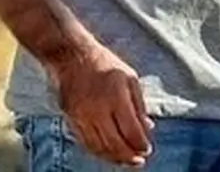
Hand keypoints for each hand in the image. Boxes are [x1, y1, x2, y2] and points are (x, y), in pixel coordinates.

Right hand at [48, 42, 154, 166]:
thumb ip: (140, 106)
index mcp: (116, 97)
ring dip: (114, 158)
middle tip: (139, 161)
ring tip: (126, 161)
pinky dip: (98, 152)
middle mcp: (97, 110)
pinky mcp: (71, 120)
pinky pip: (85, 143)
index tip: (148, 150)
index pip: (130, 130)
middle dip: (129, 156)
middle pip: (114, 143)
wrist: (73, 58)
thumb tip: (149, 128)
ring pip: (99, 147)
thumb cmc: (106, 65)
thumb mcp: (131, 79)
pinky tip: (109, 154)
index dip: (140, 144)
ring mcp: (82, 117)